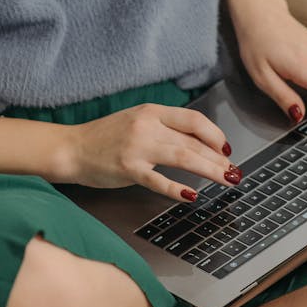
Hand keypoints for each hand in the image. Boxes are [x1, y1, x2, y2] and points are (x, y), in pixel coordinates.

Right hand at [65, 104, 240, 201]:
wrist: (72, 148)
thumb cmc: (105, 137)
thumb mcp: (137, 121)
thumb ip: (164, 127)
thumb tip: (198, 142)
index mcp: (152, 111)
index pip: (194, 119)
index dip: (215, 135)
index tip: (226, 151)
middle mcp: (147, 125)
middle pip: (193, 141)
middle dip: (218, 159)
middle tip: (234, 172)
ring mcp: (137, 147)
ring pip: (183, 157)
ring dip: (209, 171)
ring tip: (226, 181)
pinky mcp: (127, 168)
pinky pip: (158, 180)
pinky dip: (176, 189)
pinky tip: (191, 196)